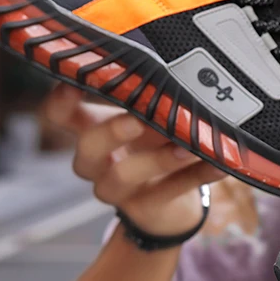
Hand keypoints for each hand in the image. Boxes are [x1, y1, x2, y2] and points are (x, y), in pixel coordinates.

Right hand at [42, 85, 224, 235]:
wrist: (169, 207)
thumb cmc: (155, 146)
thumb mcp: (149, 120)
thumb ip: (152, 100)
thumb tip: (177, 72)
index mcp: (91, 130)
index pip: (60, 115)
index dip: (60, 100)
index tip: (74, 82)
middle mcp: (96, 162)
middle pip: (87, 148)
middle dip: (111, 132)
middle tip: (137, 121)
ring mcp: (117, 189)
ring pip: (123, 176)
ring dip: (157, 159)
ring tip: (187, 147)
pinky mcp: (145, 207)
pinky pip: (171, 191)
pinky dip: (197, 175)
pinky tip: (219, 163)